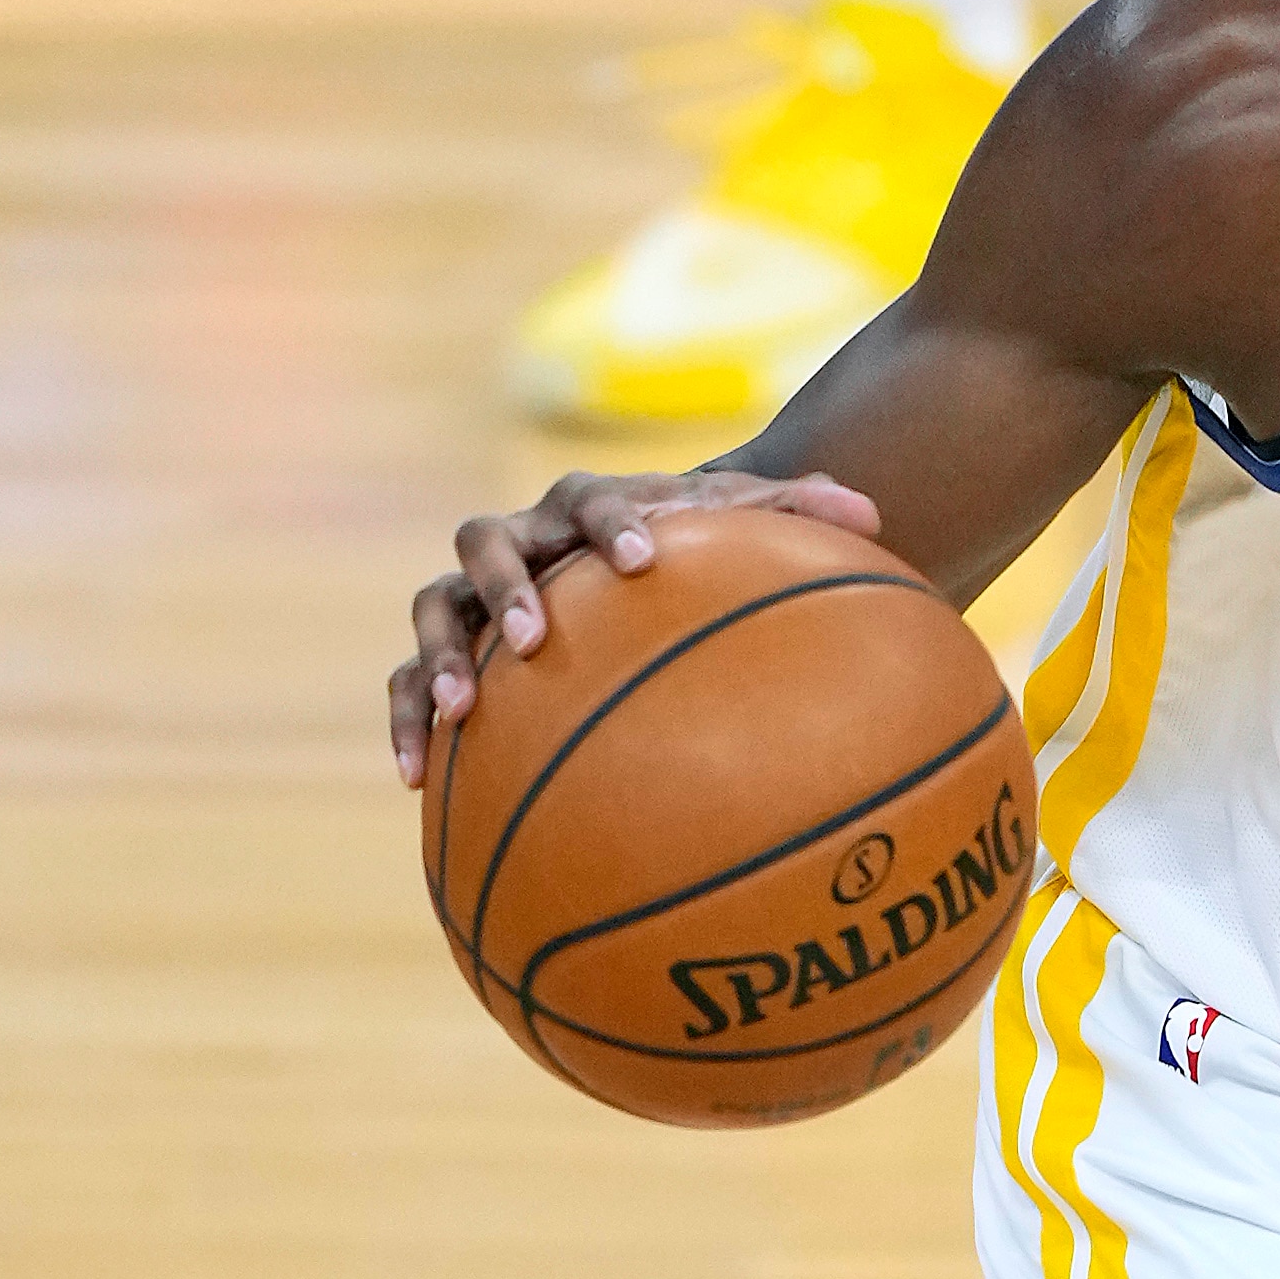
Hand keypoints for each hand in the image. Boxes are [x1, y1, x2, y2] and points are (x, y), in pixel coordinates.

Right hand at [389, 462, 881, 786]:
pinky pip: (406, 685)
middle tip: (536, 639)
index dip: (608, 524)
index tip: (639, 559)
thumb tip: (873, 512)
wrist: (621, 566)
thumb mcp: (744, 532)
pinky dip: (406, 724)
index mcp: (584, 509)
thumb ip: (798, 514)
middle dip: (506, 587)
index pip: (588, 500)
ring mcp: (473, 598)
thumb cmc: (690, 555)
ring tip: (460, 711)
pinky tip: (418, 778)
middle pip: (486, 541)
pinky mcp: (449, 654)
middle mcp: (519, 543)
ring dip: (440, 654)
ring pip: (433, 606)